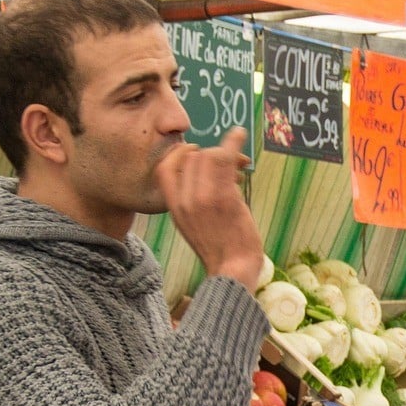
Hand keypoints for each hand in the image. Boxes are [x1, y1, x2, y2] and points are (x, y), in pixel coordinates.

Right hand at [156, 127, 264, 288]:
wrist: (232, 271)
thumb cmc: (221, 250)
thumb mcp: (194, 226)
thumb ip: (192, 202)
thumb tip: (204, 175)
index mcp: (174, 207)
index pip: (164, 167)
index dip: (180, 154)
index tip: (197, 152)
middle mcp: (184, 200)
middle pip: (192, 158)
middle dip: (212, 154)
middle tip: (231, 163)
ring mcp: (202, 198)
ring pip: (209, 155)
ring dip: (227, 154)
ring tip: (240, 163)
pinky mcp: (223, 197)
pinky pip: (224, 159)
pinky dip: (234, 143)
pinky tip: (239, 133)